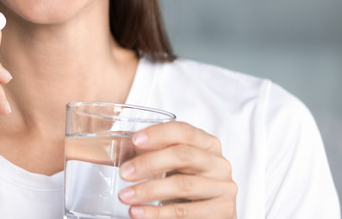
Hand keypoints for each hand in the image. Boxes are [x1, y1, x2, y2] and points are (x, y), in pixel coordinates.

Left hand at [117, 122, 237, 218]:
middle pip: (183, 155)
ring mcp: (223, 188)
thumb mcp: (173, 167)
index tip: (135, 140)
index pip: (184, 131)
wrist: (207, 215)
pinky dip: (157, 213)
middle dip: (149, 163)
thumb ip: (153, 154)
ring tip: (125, 196)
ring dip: (148, 190)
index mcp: (208, 144)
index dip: (158, 134)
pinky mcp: (222, 211)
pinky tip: (138, 212)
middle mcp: (219, 163)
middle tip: (124, 172)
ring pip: (182, 185)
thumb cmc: (187, 185)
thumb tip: (118, 147)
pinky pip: (184, 211)